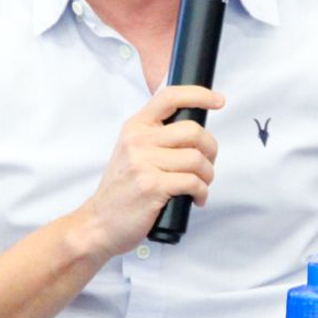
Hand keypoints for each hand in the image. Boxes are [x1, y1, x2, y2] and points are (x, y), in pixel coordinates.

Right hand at [76, 85, 224, 260]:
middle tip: (208, 164)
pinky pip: (193, 182)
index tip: (218, 100)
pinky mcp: (152, 186)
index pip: (170, 97)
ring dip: (208, 174)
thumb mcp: (132, 152)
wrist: (98, 223)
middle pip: (193, 131)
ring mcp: (143, 163)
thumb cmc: (123, 189)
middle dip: (211, 149)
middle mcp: (138, 140)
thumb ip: (157, 136)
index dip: (199, 94)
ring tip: (202, 184)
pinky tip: (197, 198)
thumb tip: (196, 130)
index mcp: (135, 127)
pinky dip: (202, 192)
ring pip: (197, 159)